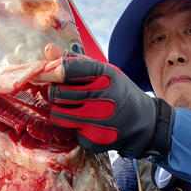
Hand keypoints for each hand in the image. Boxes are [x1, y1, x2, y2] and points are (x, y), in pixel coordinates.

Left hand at [49, 57, 173, 159]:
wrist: (142, 123)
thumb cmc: (120, 93)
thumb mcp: (105, 72)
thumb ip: (76, 61)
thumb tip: (47, 50)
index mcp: (104, 76)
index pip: (65, 70)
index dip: (54, 72)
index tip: (53, 75)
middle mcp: (101, 98)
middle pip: (56, 93)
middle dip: (57, 93)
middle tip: (66, 95)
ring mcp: (97, 122)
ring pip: (58, 115)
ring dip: (62, 111)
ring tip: (75, 109)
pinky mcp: (93, 140)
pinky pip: (70, 132)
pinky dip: (75, 128)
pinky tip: (88, 124)